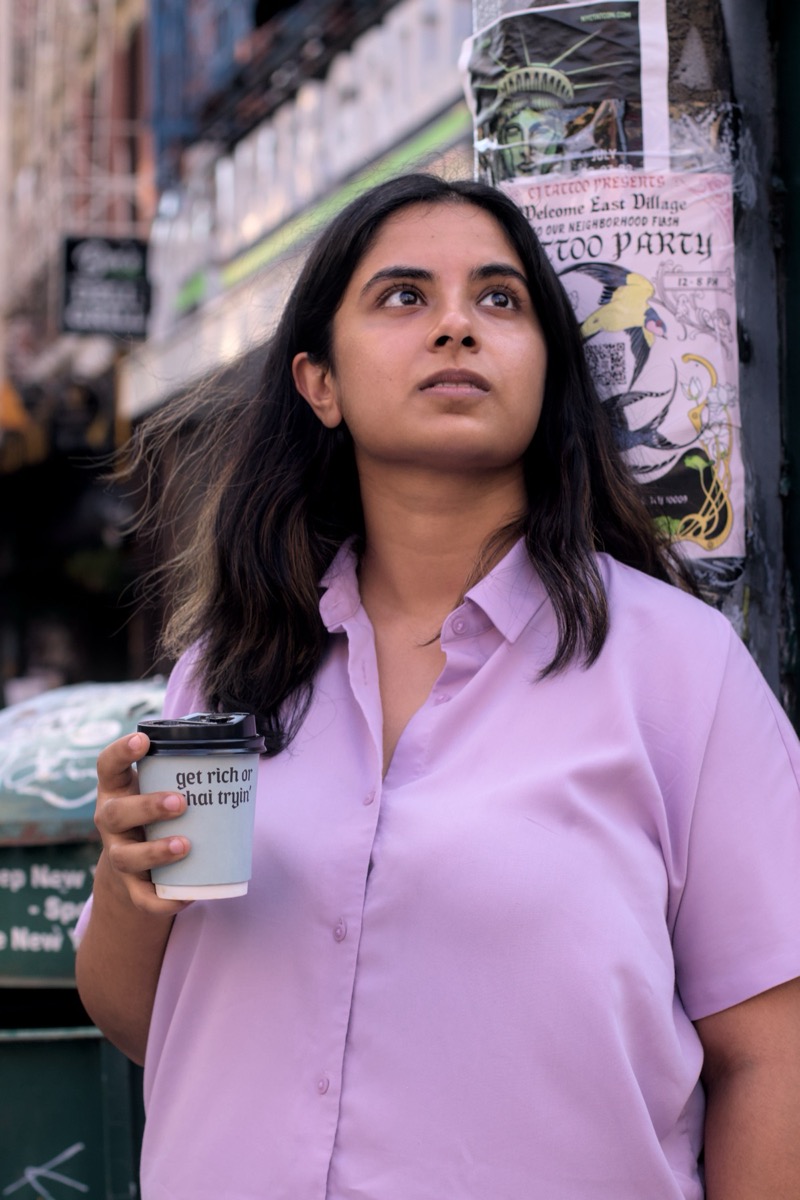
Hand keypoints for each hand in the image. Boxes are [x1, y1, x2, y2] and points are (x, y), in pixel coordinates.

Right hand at [94, 732, 191, 914]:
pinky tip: (187, 896)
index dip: (120, 751)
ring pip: (125, 857)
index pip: (108, 765)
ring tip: (185, 845)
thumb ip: (185, 773)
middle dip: (146, 807)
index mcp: (117, 790)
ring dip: (154, 851)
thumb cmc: (157, 814)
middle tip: (180, 802)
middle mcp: (109, 821)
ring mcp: (116, 854)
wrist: (135, 868)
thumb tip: (242, 757)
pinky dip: (163, 900)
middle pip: (115, 813)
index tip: (143, 740)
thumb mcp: (160, 789)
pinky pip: (142, 898)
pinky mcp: (129, 887)